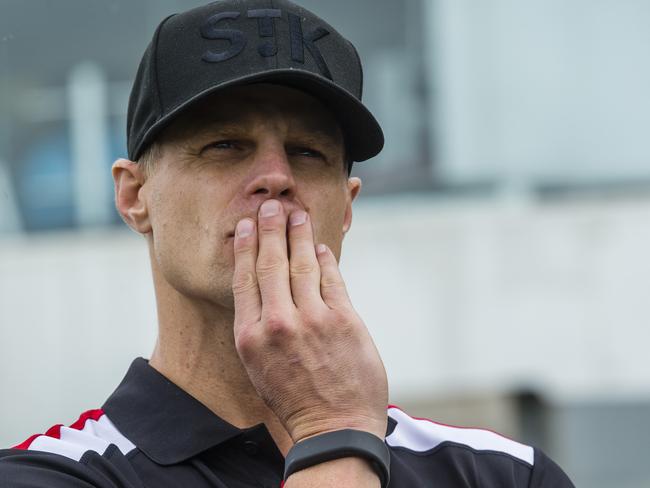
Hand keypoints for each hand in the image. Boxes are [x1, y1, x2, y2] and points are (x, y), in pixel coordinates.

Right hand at [231, 199, 387, 442]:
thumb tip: (266, 292)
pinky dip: (326, 260)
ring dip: (299, 235)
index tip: (245, 226)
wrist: (335, 428)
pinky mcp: (344, 321)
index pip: (245, 279)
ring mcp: (313, 320)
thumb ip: (259, 328)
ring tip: (295, 214)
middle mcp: (278, 323)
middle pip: (271, 264)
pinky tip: (320, 247)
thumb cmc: (294, 400)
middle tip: (270, 206)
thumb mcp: (260, 368)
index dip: (245, 247)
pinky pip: (332, 280)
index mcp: (251, 337)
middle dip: (270, 230)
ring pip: (302, 265)